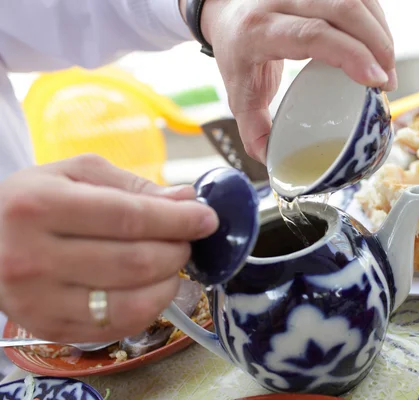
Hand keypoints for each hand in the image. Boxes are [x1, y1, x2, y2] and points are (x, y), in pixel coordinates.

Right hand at [0, 154, 217, 341]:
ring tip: (171, 262)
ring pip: (132, 302)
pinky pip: (119, 326)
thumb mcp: (76, 174)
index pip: (128, 218)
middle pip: (135, 262)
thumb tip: (186, 198)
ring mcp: (39, 301)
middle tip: (187, 240)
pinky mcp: (50, 327)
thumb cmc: (34, 201)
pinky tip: (151, 286)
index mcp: (39, 206)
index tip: (207, 218)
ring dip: (169, 282)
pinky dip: (150, 307)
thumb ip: (133, 186)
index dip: (178, 220)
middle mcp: (33, 257)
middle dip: (177, 250)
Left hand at [200, 0, 396, 162]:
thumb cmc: (237, 52)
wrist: (227, 12)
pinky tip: (379, 44)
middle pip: (343, 9)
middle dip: (377, 44)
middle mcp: (280, 0)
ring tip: (387, 67)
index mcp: (260, 30)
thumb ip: (253, 130)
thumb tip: (274, 161)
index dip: (351, 54)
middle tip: (388, 81)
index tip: (376, 81)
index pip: (312, 34)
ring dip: (380, 32)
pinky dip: (375, 19)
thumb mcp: (240, 94)